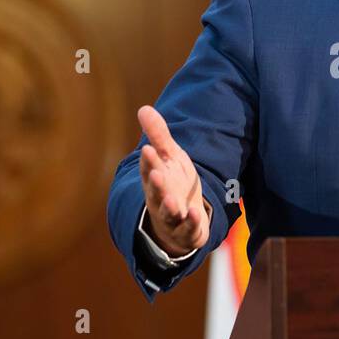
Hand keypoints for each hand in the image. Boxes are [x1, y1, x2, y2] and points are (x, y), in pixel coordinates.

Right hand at [137, 105, 211, 256]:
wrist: (182, 219)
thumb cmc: (173, 183)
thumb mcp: (169, 157)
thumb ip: (158, 136)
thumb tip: (143, 108)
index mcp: (155, 178)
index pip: (150, 168)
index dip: (149, 161)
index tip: (148, 149)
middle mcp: (160, 198)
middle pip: (156, 191)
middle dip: (156, 184)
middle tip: (155, 174)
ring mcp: (172, 216)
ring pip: (169, 213)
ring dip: (169, 207)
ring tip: (172, 201)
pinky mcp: (186, 231)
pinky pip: (188, 229)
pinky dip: (191, 223)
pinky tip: (196, 215)